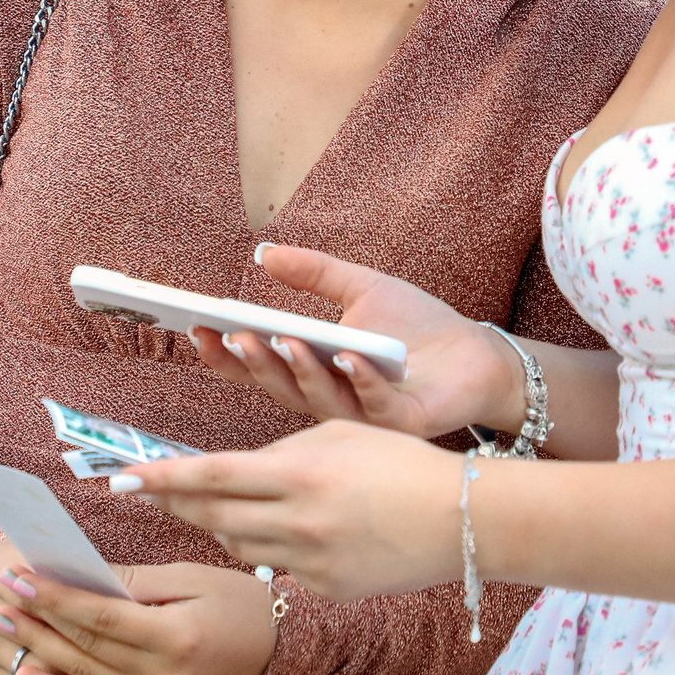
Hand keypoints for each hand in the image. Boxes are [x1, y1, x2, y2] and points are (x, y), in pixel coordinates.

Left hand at [0, 542, 277, 674]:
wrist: (277, 650)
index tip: (20, 575)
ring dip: (36, 650)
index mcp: (176, 637)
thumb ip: (135, 583)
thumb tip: (82, 575)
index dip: (57, 597)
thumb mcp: (192, 578)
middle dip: (36, 621)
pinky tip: (25, 674)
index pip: (103, 617)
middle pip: (85, 648)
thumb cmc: (239, 601)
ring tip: (0, 625)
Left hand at [119, 419, 462, 600]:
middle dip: (178, 502)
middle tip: (151, 491)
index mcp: (301, 473)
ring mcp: (311, 561)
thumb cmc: (404, 463)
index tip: (121, 480)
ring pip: (238, 545)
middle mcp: (299, 521)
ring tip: (231, 505)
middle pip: (214, 515)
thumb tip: (238, 473)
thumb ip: (284, 451)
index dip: (162, 478)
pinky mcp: (325, 589)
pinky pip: (277, 568)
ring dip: (224, 524)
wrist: (464, 520)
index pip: (213, 474)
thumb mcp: (341, 435)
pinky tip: (293, 532)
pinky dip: (272, 548)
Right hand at [189, 244, 522, 442]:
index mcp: (313, 372)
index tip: (197, 328)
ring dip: (299, 370)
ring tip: (284, 339)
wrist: (476, 355)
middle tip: (232, 336)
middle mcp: (330, 400)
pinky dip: (360, 381)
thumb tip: (264, 251)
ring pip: (319, 400)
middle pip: (278, 387)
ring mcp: (363, 417)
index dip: (226, 354)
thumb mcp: (362, 289)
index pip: (258, 368)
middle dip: (253, 363)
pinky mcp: (400, 423)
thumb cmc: (418, 326)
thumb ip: (314, 274)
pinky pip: (374, 407)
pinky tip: (349, 358)